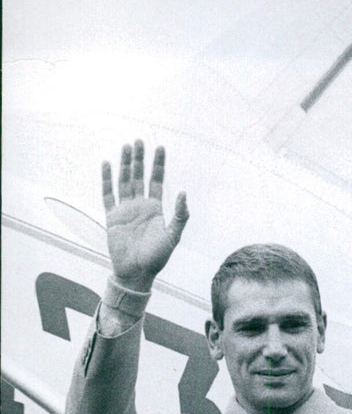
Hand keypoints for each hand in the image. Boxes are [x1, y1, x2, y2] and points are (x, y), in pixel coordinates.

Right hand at [102, 140, 188, 290]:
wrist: (136, 273)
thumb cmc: (156, 258)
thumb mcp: (173, 236)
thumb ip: (179, 215)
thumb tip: (183, 193)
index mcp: (155, 209)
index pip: (156, 181)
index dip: (158, 165)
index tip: (160, 147)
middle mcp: (139, 206)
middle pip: (139, 177)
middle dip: (140, 159)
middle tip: (139, 140)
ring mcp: (125, 210)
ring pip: (124, 181)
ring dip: (125, 164)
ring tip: (126, 146)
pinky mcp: (112, 217)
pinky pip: (108, 195)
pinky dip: (107, 180)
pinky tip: (107, 164)